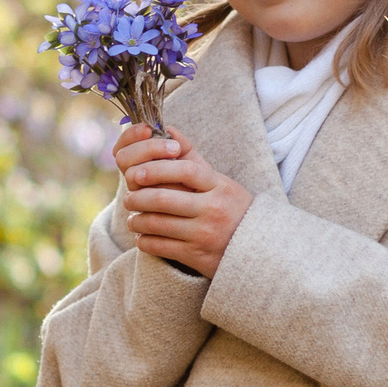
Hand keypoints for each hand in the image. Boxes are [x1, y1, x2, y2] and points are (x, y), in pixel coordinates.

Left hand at [116, 123, 252, 278]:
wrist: (259, 250)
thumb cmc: (233, 210)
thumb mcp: (222, 183)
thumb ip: (193, 158)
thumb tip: (168, 130)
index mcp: (219, 187)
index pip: (185, 171)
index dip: (157, 169)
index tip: (137, 172)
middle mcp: (213, 209)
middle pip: (164, 199)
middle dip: (138, 198)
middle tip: (128, 198)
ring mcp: (204, 234)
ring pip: (157, 224)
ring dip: (138, 220)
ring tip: (133, 218)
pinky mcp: (196, 256)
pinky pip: (160, 247)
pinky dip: (145, 241)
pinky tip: (142, 236)